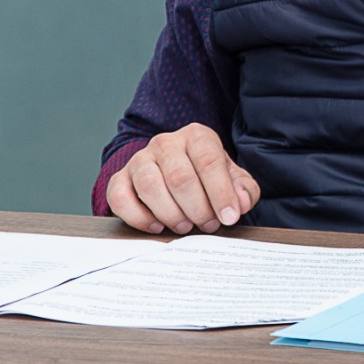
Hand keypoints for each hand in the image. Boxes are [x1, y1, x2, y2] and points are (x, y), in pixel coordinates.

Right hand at [105, 123, 259, 234]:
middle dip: (197, 208)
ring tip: (185, 226)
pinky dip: (138, 217)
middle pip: (180, 177)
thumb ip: (244, 190)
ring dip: (170, 214)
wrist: (176, 172)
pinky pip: (121, 198)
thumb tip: (241, 203)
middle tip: (208, 225)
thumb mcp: (232, 179)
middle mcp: (165, 143)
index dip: (221, 192)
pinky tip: (157, 226)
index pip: (208, 161)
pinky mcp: (120, 179)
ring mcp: (140, 160)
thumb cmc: (207, 177)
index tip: (229, 217)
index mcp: (196, 136)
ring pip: (150, 187)